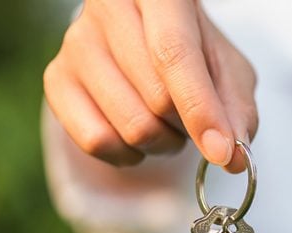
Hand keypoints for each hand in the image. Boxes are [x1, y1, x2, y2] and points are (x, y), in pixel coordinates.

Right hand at [43, 0, 257, 172]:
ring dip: (163, 142)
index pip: (174, 54)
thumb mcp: (227, 69)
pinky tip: (136, 137)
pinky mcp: (56, 78)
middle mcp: (108, 8)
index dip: (200, 108)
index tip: (222, 151)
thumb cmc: (194, 49)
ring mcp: (76, 43)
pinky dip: (128, 154)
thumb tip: (235, 159)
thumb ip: (235, 109)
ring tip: (167, 122)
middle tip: (191, 118)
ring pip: (130, 125)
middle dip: (187, 126)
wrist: (148, 34)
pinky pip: (96, 141)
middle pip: (156, 98)